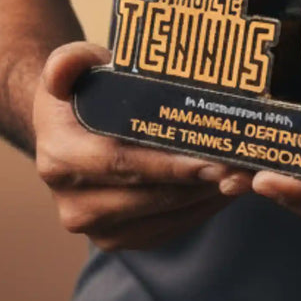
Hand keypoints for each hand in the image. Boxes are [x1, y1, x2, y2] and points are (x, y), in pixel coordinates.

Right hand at [33, 41, 237, 251]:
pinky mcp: (117, 239)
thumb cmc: (81, 90)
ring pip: (162, 217)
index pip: (121, 164)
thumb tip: (61, 71)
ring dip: (205, 198)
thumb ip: (69, 61)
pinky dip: (198, 210)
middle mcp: (72, 204)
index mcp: (59, 159)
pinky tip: (224, 189)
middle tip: (242, 167)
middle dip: (198, 183)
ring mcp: (96, 227)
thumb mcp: (73, 65)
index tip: (212, 158)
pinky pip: (165, 229)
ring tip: (242, 175)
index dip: (169, 164)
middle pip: (148, 196)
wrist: (68, 129)